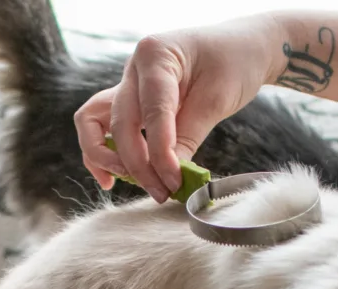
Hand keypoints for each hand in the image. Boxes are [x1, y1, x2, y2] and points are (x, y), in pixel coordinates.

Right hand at [74, 15, 283, 202]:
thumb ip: (188, 136)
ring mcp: (129, 84)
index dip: (160, 154)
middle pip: (120, 123)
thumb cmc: (234, 63)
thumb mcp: (216, 100)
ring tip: (132, 184)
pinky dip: (104, 151)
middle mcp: (133, 68)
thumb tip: (169, 176)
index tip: (174, 182)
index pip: (152, 113)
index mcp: (155, 55)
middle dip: (138, 164)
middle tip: (161, 192)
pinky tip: (114, 178)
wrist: (243, 48)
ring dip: (108, 158)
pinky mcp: (133, 102)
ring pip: (94, 122)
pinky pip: (104, 126)